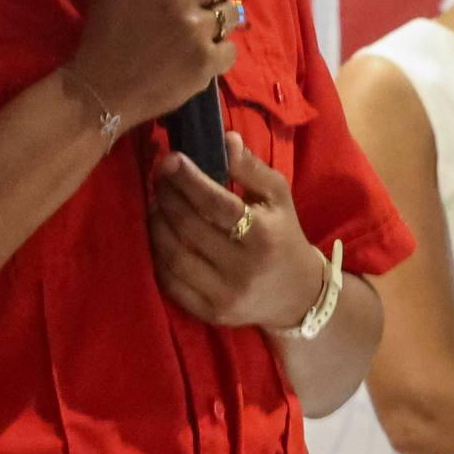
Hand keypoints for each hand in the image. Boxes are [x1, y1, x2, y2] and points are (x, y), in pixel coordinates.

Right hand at [72, 0, 240, 125]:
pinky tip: (197, 57)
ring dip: (218, 21)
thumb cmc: (104, 34)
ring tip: (196, 32)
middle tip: (201, 1)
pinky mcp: (206, 62)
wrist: (101, 90)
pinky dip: (217, 54)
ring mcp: (196, 30)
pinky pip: (231, 48)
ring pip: (232, 13)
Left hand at [146, 138, 326, 330]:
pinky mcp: (211, 313)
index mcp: (264, 236)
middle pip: (191, 228)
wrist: (297, 295)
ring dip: (157, 226)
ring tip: (156, 204)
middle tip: (159, 179)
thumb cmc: (283, 235)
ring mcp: (225, 295)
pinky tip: (160, 236)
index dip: (190, 180)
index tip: (171, 159)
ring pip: (175, 256)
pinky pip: (172, 283)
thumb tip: (225, 139)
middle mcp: (244, 268)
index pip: (218, 205)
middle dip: (168, 198)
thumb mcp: (278, 196)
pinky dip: (158, 256)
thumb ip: (251, 167)